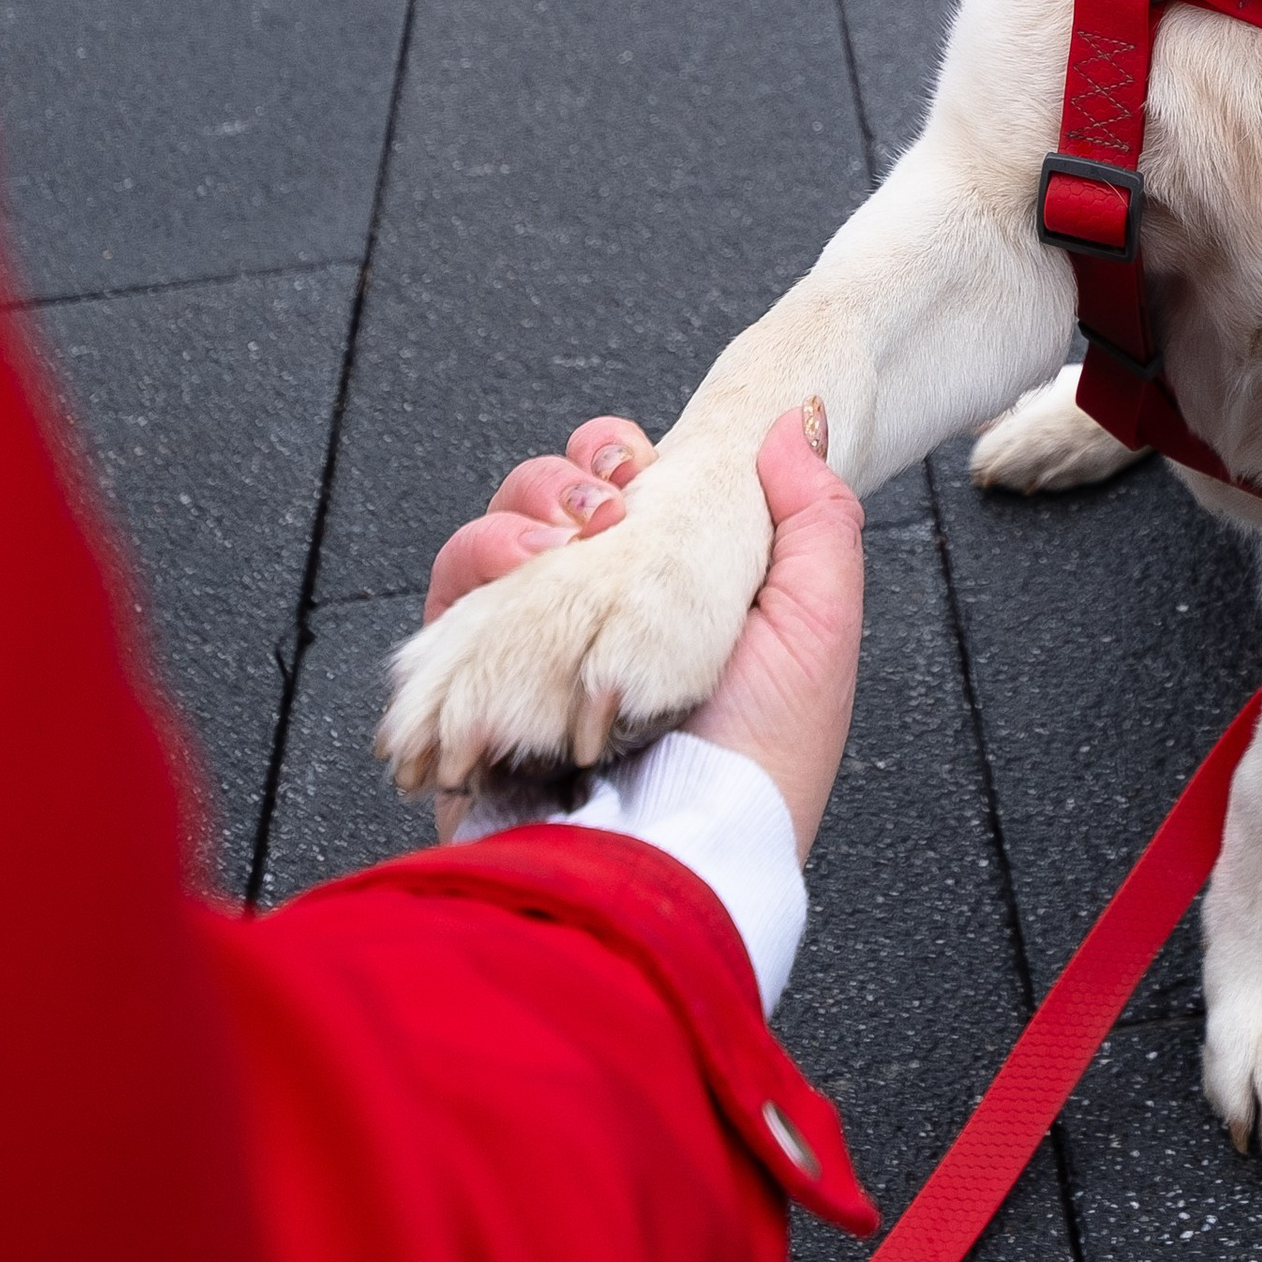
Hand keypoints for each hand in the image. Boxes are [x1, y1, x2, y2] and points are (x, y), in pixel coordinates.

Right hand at [423, 402, 864, 856]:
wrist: (692, 844)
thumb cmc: (764, 753)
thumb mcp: (818, 623)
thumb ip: (816, 512)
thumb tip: (796, 417)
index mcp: (661, 588)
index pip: (614, 489)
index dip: (615, 456)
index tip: (642, 466)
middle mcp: (586, 616)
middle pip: (539, 502)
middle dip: (560, 480)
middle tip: (602, 509)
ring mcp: (526, 656)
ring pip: (483, 545)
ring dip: (510, 520)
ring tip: (554, 548)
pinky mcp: (476, 697)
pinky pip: (444, 618)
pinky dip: (469, 581)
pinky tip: (514, 578)